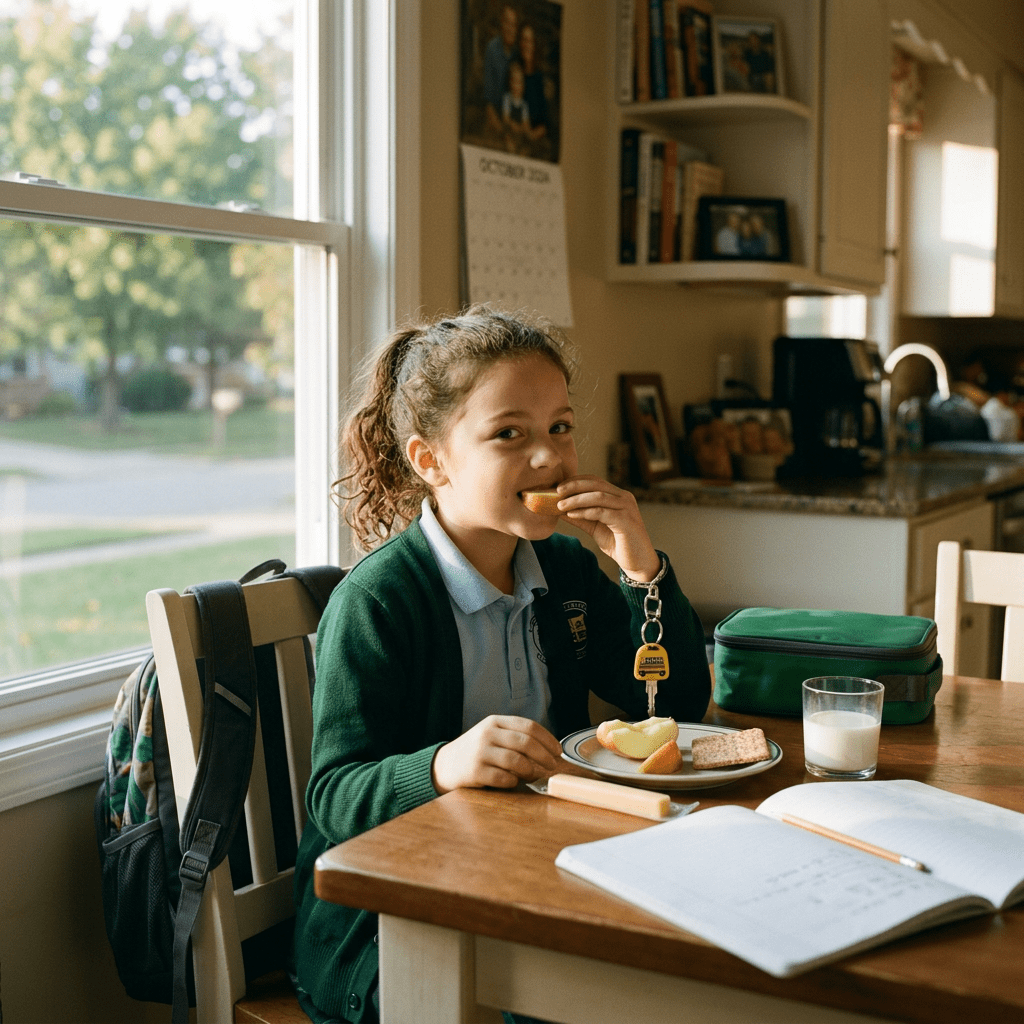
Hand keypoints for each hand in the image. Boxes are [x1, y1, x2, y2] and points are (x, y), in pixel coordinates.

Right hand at [431, 715, 563, 793]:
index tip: (558, 751)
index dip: (547, 739)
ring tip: (533, 775)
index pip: (528, 726)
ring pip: (516, 760)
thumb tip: (547, 751)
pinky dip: (513, 781)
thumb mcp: (492, 736)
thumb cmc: (476, 751)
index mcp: (495, 722)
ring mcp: (480, 752)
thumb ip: (514, 738)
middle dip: (544, 756)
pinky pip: (503, 777)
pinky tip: (514, 782)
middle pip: (525, 742)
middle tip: (552, 766)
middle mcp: (487, 733)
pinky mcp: (475, 771)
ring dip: (530, 770)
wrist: (444, 765)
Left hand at [556, 476, 660, 581]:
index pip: (595, 480)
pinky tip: (572, 515)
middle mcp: (624, 498)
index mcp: (618, 496)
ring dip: (576, 499)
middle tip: (556, 492)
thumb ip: (581, 517)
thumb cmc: (618, 544)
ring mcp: (627, 508)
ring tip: (560, 505)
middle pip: (596, 484)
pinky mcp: (626, 521)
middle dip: (574, 486)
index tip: (558, 487)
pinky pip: (602, 512)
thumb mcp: (595, 528)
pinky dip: (585, 512)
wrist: (638, 562)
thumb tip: (559, 509)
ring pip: (598, 496)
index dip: (576, 481)